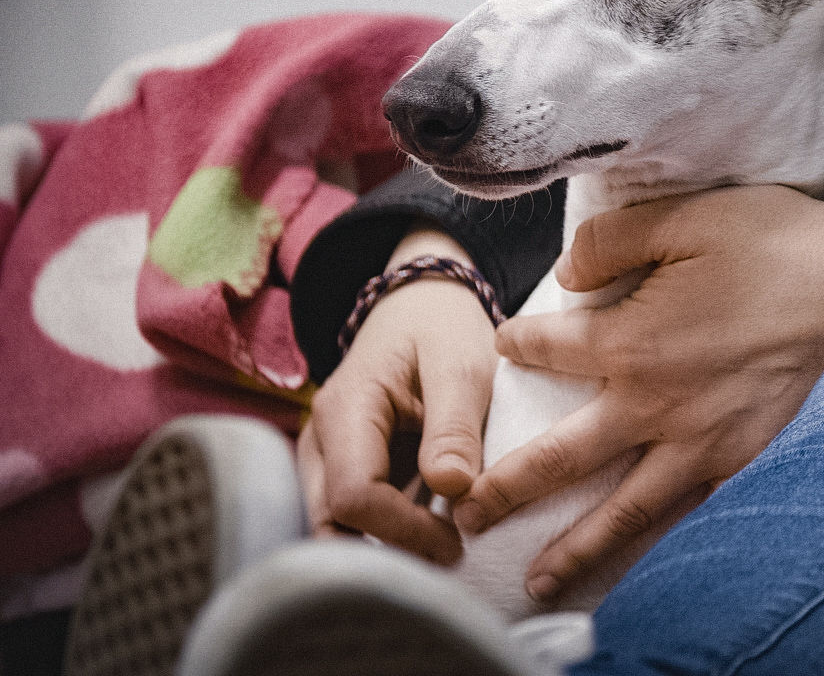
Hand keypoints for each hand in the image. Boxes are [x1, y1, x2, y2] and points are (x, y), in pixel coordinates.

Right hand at [297, 226, 496, 563]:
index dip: (402, 531)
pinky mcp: (343, 469)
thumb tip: (451, 488)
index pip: (354, 497)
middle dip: (384, 554)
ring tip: (442, 552)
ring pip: (334, 527)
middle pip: (330, 524)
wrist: (420, 305)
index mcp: (345, 411)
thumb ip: (455, 426)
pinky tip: (429, 537)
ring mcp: (325, 458)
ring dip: (383, 549)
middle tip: (448, 559)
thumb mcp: (462, 365)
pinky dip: (385, 535)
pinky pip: (350, 517)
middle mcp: (321, 441)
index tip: (455, 542)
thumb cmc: (442, 330)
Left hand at [452, 185, 823, 602]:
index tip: (504, 345)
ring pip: (627, 510)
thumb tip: (570, 273)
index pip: (548, 351)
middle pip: (562, 460)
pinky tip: (649, 563)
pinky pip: (697, 514)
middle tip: (467, 513)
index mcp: (634, 343)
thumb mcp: (688, 216)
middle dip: (507, 488)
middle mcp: (659, 407)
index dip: (517, 345)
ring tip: (540, 581)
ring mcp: (707, 443)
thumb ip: (613, 239)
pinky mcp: (751, 458)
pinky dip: (666, 546)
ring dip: (578, 548)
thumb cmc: (780, 243)